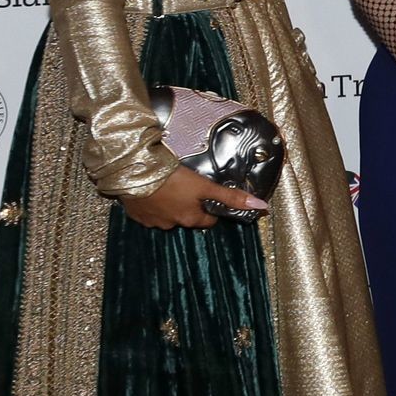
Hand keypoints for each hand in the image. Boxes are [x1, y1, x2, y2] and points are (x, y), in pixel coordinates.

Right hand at [120, 164, 267, 229]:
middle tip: (186, 186)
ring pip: (167, 215)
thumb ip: (231, 197)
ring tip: (167, 186)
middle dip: (189, 205)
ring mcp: (153, 222)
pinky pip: (148, 212)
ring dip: (169, 204)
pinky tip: (151, 190)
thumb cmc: (172, 178)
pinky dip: (151, 203)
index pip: (208, 220)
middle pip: (188, 217)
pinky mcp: (136, 215)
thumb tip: (260, 206)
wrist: (135, 171)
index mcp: (191, 219)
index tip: (206, 195)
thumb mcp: (205, 186)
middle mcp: (173, 225)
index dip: (210, 207)